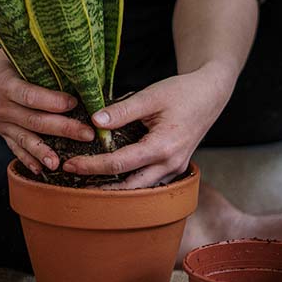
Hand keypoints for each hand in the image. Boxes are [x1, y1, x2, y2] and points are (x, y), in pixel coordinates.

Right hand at [0, 47, 94, 172]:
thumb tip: (68, 64)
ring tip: (62, 163)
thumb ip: (32, 62)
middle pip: (34, 121)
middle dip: (62, 129)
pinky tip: (41, 170)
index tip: (75, 103)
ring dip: (44, 152)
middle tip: (87, 134)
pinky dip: (27, 159)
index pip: (30, 96)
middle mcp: (0, 106)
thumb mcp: (7, 55)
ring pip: (24, 139)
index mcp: (3, 84)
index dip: (53, 101)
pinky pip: (14, 147)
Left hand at [62, 62, 236, 188]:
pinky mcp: (175, 166)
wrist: (211, 93)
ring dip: (115, 188)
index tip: (70, 164)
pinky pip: (150, 181)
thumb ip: (121, 111)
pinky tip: (111, 176)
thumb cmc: (182, 92)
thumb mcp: (150, 96)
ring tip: (87, 183)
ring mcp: (175, 168)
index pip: (120, 163)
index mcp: (164, 147)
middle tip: (73, 180)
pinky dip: (130, 181)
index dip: (92, 166)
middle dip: (100, 186)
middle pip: (129, 185)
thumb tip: (94, 122)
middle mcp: (171, 164)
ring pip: (141, 188)